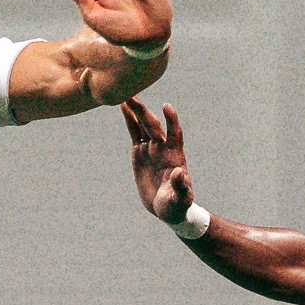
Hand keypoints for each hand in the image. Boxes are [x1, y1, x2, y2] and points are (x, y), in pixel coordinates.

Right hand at [123, 101, 194, 222]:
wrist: (166, 207)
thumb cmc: (177, 204)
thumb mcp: (180, 198)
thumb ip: (180, 185)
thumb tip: (179, 173)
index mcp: (174, 156)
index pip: (174, 133)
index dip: (171, 120)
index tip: (166, 107)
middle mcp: (163, 148)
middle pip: (153, 126)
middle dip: (144, 113)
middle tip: (133, 98)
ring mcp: (151, 149)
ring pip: (143, 125)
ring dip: (136, 111)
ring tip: (126, 97)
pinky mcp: (140, 153)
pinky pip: (134, 133)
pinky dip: (130, 120)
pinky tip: (123, 107)